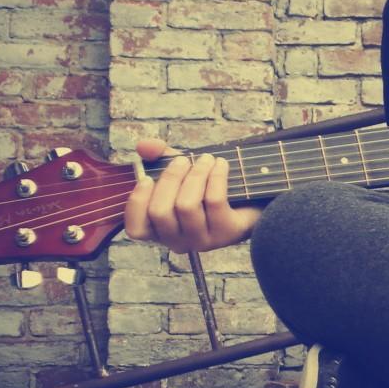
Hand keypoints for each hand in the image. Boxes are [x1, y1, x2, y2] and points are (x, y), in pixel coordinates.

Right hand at [123, 138, 262, 252]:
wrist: (252, 203)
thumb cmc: (207, 189)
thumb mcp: (181, 172)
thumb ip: (159, 157)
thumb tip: (144, 146)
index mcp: (160, 230)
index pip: (136, 229)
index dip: (137, 203)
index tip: (147, 178)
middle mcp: (179, 241)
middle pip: (160, 212)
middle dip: (170, 178)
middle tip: (183, 160)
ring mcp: (203, 241)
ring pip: (187, 206)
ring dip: (196, 174)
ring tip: (207, 159)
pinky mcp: (226, 234)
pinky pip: (214, 201)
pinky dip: (216, 176)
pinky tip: (221, 164)